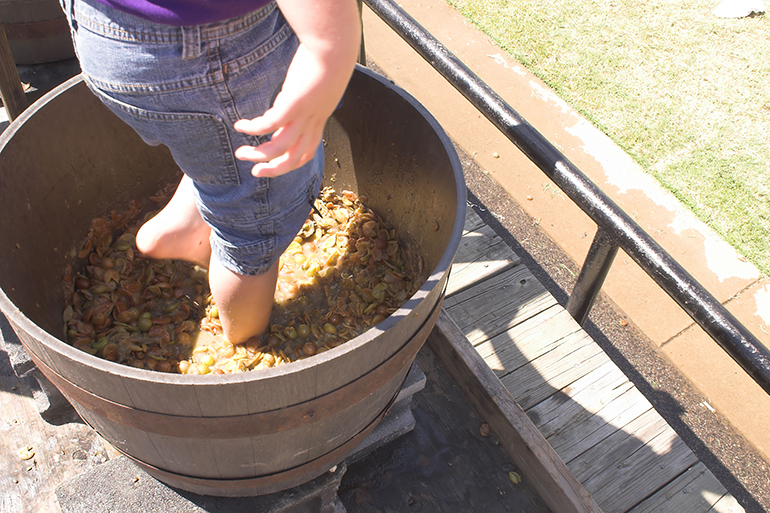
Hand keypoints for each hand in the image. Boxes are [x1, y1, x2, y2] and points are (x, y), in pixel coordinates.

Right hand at [234, 0, 359, 177]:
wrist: (335, 47)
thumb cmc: (329, 59)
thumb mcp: (320, 84)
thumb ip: (306, 95)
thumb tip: (293, 95)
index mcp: (319, 119)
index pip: (306, 152)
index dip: (290, 163)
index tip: (273, 163)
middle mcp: (312, 123)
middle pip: (293, 159)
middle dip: (272, 170)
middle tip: (254, 172)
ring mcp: (303, 116)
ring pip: (278, 148)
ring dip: (258, 155)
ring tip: (240, 154)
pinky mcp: (292, 104)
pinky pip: (268, 125)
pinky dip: (252, 129)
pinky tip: (240, 126)